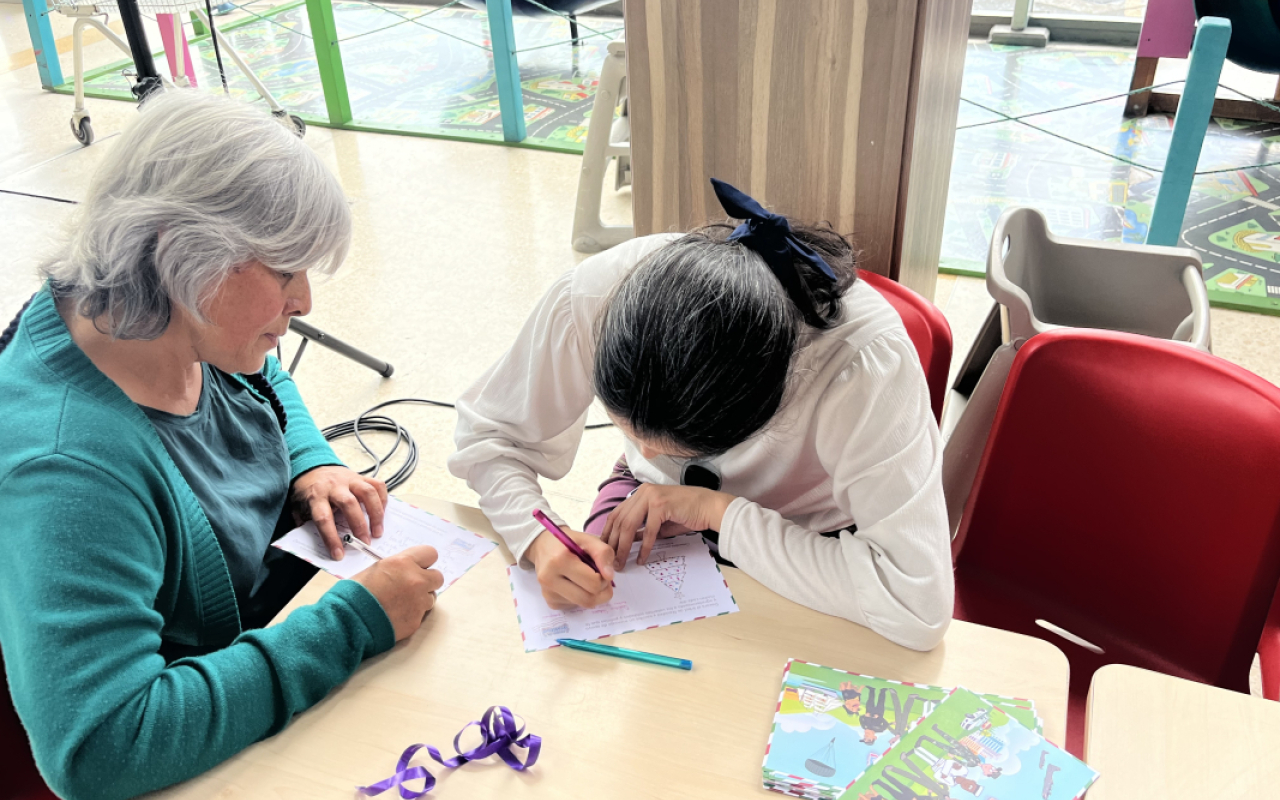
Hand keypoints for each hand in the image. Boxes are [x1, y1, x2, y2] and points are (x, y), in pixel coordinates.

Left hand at [291, 466, 388, 558]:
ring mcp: (350, 479)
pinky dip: (383, 500)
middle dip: (359, 526)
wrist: (312, 468)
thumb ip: (304, 524)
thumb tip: (316, 545)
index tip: (339, 554)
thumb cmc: (307, 492)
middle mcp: (334, 485)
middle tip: (365, 543)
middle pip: (349, 504)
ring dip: (376, 513)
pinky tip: (382, 513)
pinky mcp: (361, 476)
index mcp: (316, 495)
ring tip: (378, 531)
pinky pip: (377, 485)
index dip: (331, 538)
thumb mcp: (298, 508)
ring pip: (367, 492)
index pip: (323, 518)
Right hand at [349, 545, 443, 640]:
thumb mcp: (375, 569)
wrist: (349, 621)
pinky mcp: (416, 621)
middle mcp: (416, 581)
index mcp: (403, 563)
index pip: (430, 554)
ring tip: (401, 603)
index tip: (420, 566)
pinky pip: (421, 614)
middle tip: (414, 585)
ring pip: (431, 597)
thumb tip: (405, 569)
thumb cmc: (355, 594)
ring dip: (420, 599)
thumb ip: (396, 567)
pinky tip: (396, 616)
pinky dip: (412, 614)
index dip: (424, 561)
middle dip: (427, 580)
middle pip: (437, 577)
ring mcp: (418, 602)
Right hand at [526, 528, 615, 610]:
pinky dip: (580, 597)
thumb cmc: (568, 542)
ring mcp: (548, 594)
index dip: (603, 578)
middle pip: (589, 599)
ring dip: (591, 594)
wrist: (543, 547)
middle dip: (601, 590)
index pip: (593, 583)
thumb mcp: (588, 539)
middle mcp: (549, 579)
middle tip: (599, 578)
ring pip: (583, 605)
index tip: (600, 569)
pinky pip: (575, 606)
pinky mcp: (550, 603)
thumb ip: (603, 553)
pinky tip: (575, 584)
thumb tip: (609, 576)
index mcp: (559, 560)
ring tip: (586, 579)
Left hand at [601, 484, 733, 566]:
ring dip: (624, 547)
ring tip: (621, 562)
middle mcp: (643, 492)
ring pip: (629, 525)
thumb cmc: (686, 514)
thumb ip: (641, 528)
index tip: (604, 549)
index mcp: (640, 493)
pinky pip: (648, 531)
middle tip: (609, 560)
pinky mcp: (661, 505)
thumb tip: (625, 541)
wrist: (709, 508)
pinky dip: (644, 547)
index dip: (608, 532)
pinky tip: (641, 559)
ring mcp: (651, 496)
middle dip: (613, 542)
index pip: (617, 513)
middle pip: (620, 520)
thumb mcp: (658, 522)